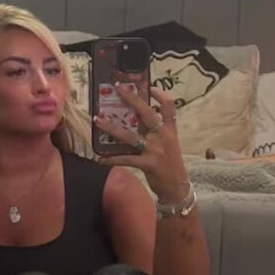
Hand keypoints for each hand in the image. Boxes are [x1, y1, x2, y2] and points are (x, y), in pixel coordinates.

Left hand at [94, 85, 189, 202]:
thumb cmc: (170, 163)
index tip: (149, 87)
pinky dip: (112, 158)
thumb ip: (157, 129)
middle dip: (132, 99)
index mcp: (170, 129)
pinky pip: (126, 159)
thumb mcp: (169, 142)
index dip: (160, 94)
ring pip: (130, 135)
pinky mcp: (147, 164)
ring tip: (97, 120)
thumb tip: (138, 117)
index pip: (170, 105)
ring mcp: (155, 150)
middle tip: (118, 88)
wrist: (177, 187)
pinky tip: (100, 158)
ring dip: (111, 127)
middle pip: (147, 113)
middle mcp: (163, 136)